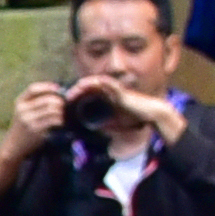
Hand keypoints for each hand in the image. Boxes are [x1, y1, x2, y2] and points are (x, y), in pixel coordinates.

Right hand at [6, 81, 71, 155]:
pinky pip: (53, 121)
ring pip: (51, 110)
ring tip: (61, 114)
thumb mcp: (23, 110)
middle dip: (58, 101)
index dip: (47, 87)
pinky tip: (59, 122)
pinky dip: (59, 120)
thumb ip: (34, 100)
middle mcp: (22, 110)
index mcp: (19, 102)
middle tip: (63, 104)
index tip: (58, 88)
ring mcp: (28, 120)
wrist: (14, 145)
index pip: (33, 89)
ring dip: (60, 111)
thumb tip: (57, 91)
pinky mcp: (35, 129)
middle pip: (46, 99)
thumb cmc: (23, 125)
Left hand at [70, 74, 185, 143]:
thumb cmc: (132, 118)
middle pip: (89, 87)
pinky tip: (87, 84)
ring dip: (83, 85)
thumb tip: (90, 133)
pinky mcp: (120, 89)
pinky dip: (96, 82)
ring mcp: (114, 89)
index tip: (66, 103)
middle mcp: (108, 92)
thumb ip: (102, 126)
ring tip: (74, 90)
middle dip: (76, 91)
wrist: (148, 114)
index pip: (88, 95)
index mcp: (105, 99)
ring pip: (95, 82)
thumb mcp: (112, 124)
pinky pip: (106, 82)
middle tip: (66, 97)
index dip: (76, 97)